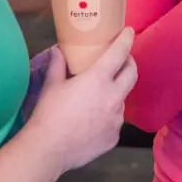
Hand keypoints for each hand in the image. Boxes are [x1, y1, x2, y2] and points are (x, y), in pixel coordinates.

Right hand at [23, 28, 137, 172]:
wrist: (49, 150)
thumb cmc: (49, 114)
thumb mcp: (52, 85)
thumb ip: (58, 65)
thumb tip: (58, 50)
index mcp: (98, 79)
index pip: (119, 53)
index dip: (126, 39)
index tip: (129, 32)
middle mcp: (114, 97)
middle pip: (132, 74)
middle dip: (129, 63)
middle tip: (121, 60)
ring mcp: (117, 119)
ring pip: (122, 99)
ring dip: (116, 93)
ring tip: (99, 96)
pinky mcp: (114, 137)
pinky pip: (115, 121)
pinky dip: (108, 116)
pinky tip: (93, 120)